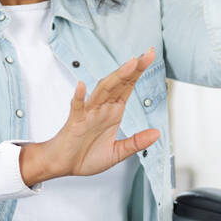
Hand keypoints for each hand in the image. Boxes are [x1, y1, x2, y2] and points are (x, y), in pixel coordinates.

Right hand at [19, 47, 159, 184]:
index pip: (128, 87)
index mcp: (113, 112)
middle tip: (147, 54)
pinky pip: (76, 107)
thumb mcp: (117, 153)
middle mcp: (102, 108)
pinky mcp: (74, 122)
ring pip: (102, 92)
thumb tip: (157, 133)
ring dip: (115, 78)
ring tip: (129, 65)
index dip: (139, 72)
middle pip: (119, 84)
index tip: (150, 56)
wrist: (63, 165)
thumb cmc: (86, 156)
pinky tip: (82, 86)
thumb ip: (136, 142)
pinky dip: (79, 96)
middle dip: (133, 69)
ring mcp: (88, 113)